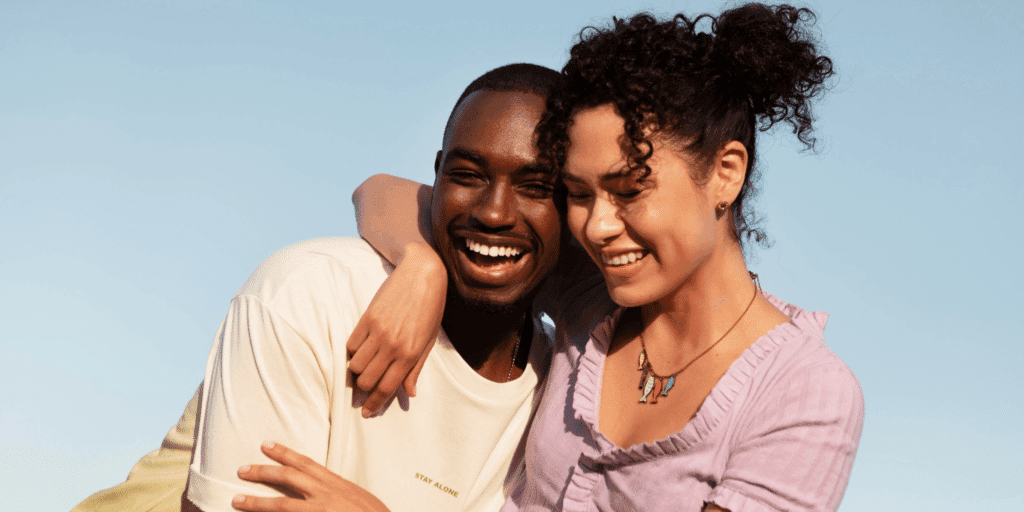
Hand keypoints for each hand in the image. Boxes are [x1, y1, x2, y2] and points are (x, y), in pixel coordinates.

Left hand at [233, 441, 390, 511]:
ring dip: (257, 503)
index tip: (266, 445)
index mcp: (336, 484)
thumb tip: (321, 489)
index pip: (306, 463)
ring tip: (236, 500)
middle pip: (289, 478)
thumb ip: (338, 492)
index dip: (284, 453)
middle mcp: (326, 495)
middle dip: (263, 472)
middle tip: (242, 469)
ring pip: (282, 505)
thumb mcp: (357, 498)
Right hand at [346, 242, 446, 416]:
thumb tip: (409, 394)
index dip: (375, 404)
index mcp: (410, 354)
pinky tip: (359, 351)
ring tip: (361, 370)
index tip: (367, 412)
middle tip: (361, 393)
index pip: (387, 388)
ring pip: (356, 365)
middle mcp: (393, 346)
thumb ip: (416, 369)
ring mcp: (378, 332)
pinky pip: (351, 345)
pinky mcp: (367, 318)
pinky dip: (352, 353)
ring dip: (356, 372)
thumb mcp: (428, 341)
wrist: (422, 275)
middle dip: (362, 392)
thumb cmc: (430, 309)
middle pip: (368, 380)